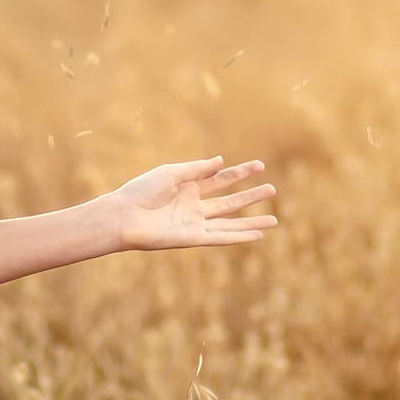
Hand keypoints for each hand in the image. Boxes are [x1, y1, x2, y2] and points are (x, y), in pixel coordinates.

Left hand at [103, 155, 277, 251]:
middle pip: (230, 202)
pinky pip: (222, 237)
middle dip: (251, 196)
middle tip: (273, 189)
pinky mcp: (193, 239)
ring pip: (231, 222)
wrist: (124, 215)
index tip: (260, 165)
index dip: (240, 173)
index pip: (221, 180)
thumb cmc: (141, 191)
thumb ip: (197, 169)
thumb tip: (221, 161)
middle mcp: (195, 207)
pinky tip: (257, 234)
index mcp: (188, 188)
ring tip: (275, 219)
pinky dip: (240, 236)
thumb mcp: (171, 173)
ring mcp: (196, 224)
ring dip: (252, 221)